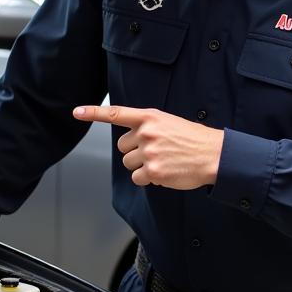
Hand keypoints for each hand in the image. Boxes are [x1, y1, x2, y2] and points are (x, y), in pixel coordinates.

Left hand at [74, 105, 223, 188]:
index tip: (77, 112)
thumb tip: (132, 140)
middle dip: (135, 152)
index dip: (94, 113)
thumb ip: (148, 127)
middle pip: (122, 147)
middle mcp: (146, 133)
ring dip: (142, 166)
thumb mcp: (169, 123)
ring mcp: (149, 152)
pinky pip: (138, 178)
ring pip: (129, 164)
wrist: (214, 155)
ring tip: (163, 161)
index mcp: (150, 117)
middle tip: (157, 151)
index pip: (116, 113)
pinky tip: (165, 172)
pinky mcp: (153, 171)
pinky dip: (149, 179)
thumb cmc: (194, 139)